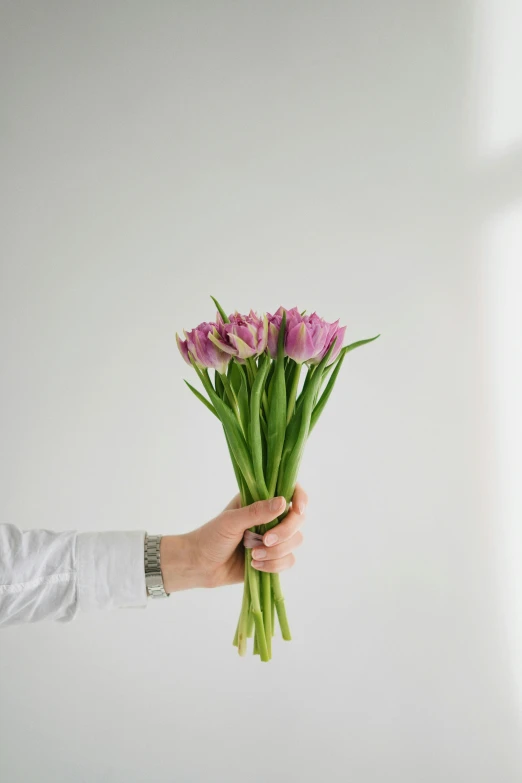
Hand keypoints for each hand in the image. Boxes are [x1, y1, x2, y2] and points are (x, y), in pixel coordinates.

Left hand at [159, 484, 307, 591]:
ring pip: (295, 541)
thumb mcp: (231, 521)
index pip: (290, 491)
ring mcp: (274, 538)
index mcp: (260, 499)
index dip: (300, 498)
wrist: (200, 566)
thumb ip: (256, 512)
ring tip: (253, 556)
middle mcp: (271, 517)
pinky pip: (288, 560)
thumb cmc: (210, 537)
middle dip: (285, 532)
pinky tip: (255, 565)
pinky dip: (274, 566)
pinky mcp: (273, 558)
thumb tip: (283, 501)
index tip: (297, 510)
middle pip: (298, 519)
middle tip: (265, 540)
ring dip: (276, 552)